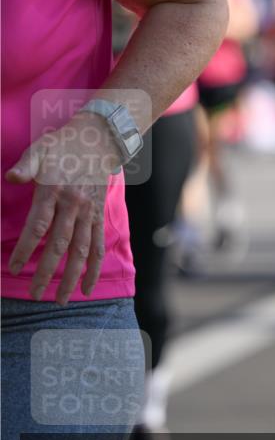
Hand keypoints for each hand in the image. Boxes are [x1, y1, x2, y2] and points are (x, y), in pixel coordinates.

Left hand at [5, 112, 120, 304]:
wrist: (99, 140)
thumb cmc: (63, 145)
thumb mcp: (40, 149)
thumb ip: (25, 166)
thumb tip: (11, 178)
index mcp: (55, 192)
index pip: (38, 227)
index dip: (25, 249)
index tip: (12, 268)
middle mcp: (74, 206)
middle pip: (60, 245)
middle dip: (47, 272)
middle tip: (35, 294)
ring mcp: (89, 213)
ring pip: (81, 251)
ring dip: (71, 277)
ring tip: (60, 299)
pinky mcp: (98, 216)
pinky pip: (98, 246)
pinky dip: (94, 268)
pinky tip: (88, 287)